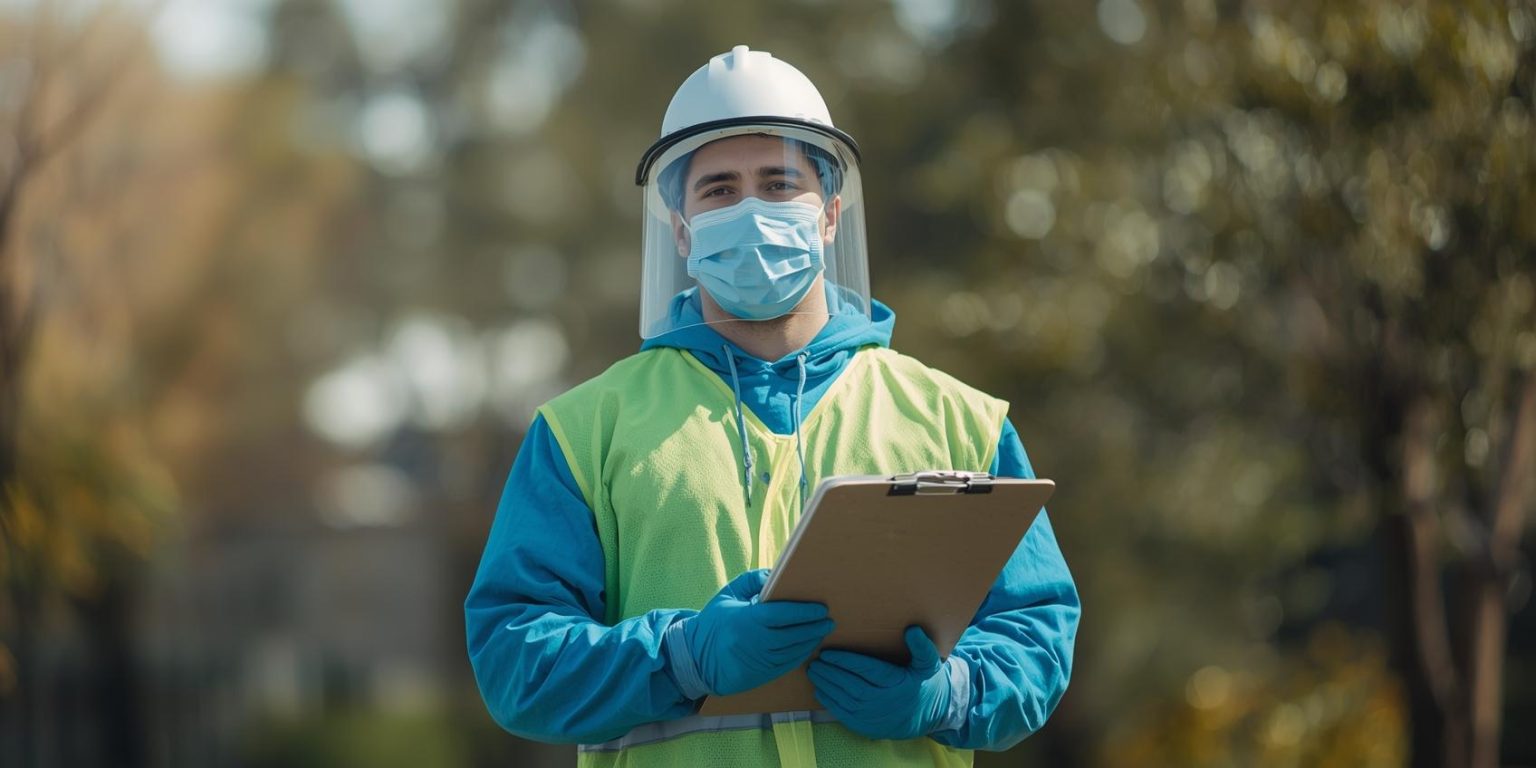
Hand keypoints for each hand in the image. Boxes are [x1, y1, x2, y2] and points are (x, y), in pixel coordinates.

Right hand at [682, 569, 834, 695]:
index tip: (821, 608)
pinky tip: (808, 646)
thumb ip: (751, 581)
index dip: (804, 612)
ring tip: (822, 630)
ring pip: (793, 652)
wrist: (695, 659)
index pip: (782, 615)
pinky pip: (787, 665)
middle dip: (814, 627)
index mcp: (746, 621)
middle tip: (828, 620)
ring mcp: (758, 661)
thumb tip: (774, 574)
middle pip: (793, 635)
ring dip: (810, 641)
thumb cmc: (712, 624)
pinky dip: (800, 655)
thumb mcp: (727, 596)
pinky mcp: (760, 675)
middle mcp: (754, 643)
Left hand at [808, 626, 952, 739]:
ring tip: (813, 670)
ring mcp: (872, 716)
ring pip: (844, 699)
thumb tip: (912, 630)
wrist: (924, 716)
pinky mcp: (864, 726)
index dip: (845, 661)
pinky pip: (842, 713)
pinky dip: (828, 701)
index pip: (867, 670)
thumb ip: (922, 647)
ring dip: (826, 685)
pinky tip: (819, 688)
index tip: (828, 653)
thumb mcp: (928, 665)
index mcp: (896, 684)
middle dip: (830, 673)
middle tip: (815, 660)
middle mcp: (883, 701)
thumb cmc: (921, 684)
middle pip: (851, 685)